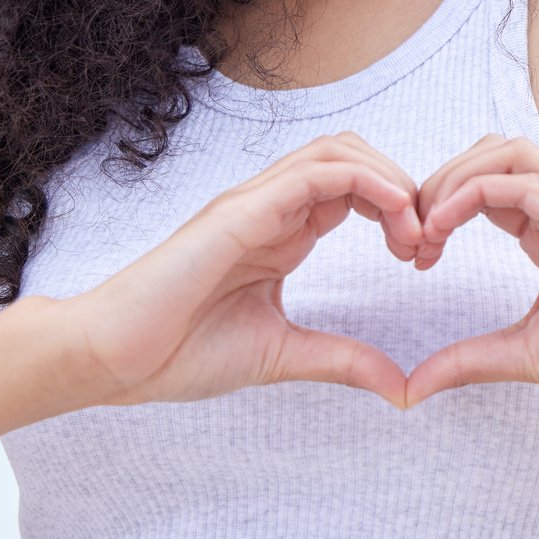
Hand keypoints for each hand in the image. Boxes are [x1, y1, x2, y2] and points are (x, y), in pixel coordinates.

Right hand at [66, 131, 424, 408]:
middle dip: (403, 187)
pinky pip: (314, 172)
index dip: (398, 210)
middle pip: (353, 156)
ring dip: (389, 178)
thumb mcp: (282, 355)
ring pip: (338, 151)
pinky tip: (395, 215)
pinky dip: (365, 181)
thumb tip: (401, 387)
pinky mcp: (240, 211)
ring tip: (413, 229)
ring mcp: (253, 203)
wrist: (113, 358)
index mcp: (279, 233)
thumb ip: (341, 360)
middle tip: (426, 242)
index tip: (421, 257)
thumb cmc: (178, 353)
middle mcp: (269, 207)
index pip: (353, 189)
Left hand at [401, 133, 538, 421]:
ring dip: (453, 177)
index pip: (489, 184)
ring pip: (506, 150)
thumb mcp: (526, 355)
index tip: (416, 256)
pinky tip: (441, 228)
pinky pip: (520, 182)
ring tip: (424, 224)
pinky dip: (470, 193)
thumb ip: (469, 360)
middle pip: (492, 152)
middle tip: (410, 233)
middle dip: (440, 179)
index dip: (442, 206)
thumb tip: (411, 387)